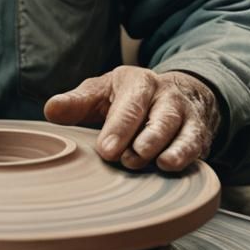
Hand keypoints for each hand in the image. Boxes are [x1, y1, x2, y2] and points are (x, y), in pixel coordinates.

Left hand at [43, 66, 219, 171]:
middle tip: (127, 159)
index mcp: (139, 82)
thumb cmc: (126, 98)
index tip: (106, 150)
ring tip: (156, 164)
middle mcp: (166, 96)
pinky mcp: (198, 136)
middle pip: (161, 117)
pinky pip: (196, 146)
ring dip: (169, 149)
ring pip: (183, 132)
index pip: (131, 104)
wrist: (172, 96)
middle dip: (146, 138)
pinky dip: (187, 157)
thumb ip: (77, 103)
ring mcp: (186, 116)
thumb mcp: (100, 93)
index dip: (119, 127)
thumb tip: (51, 110)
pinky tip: (172, 168)